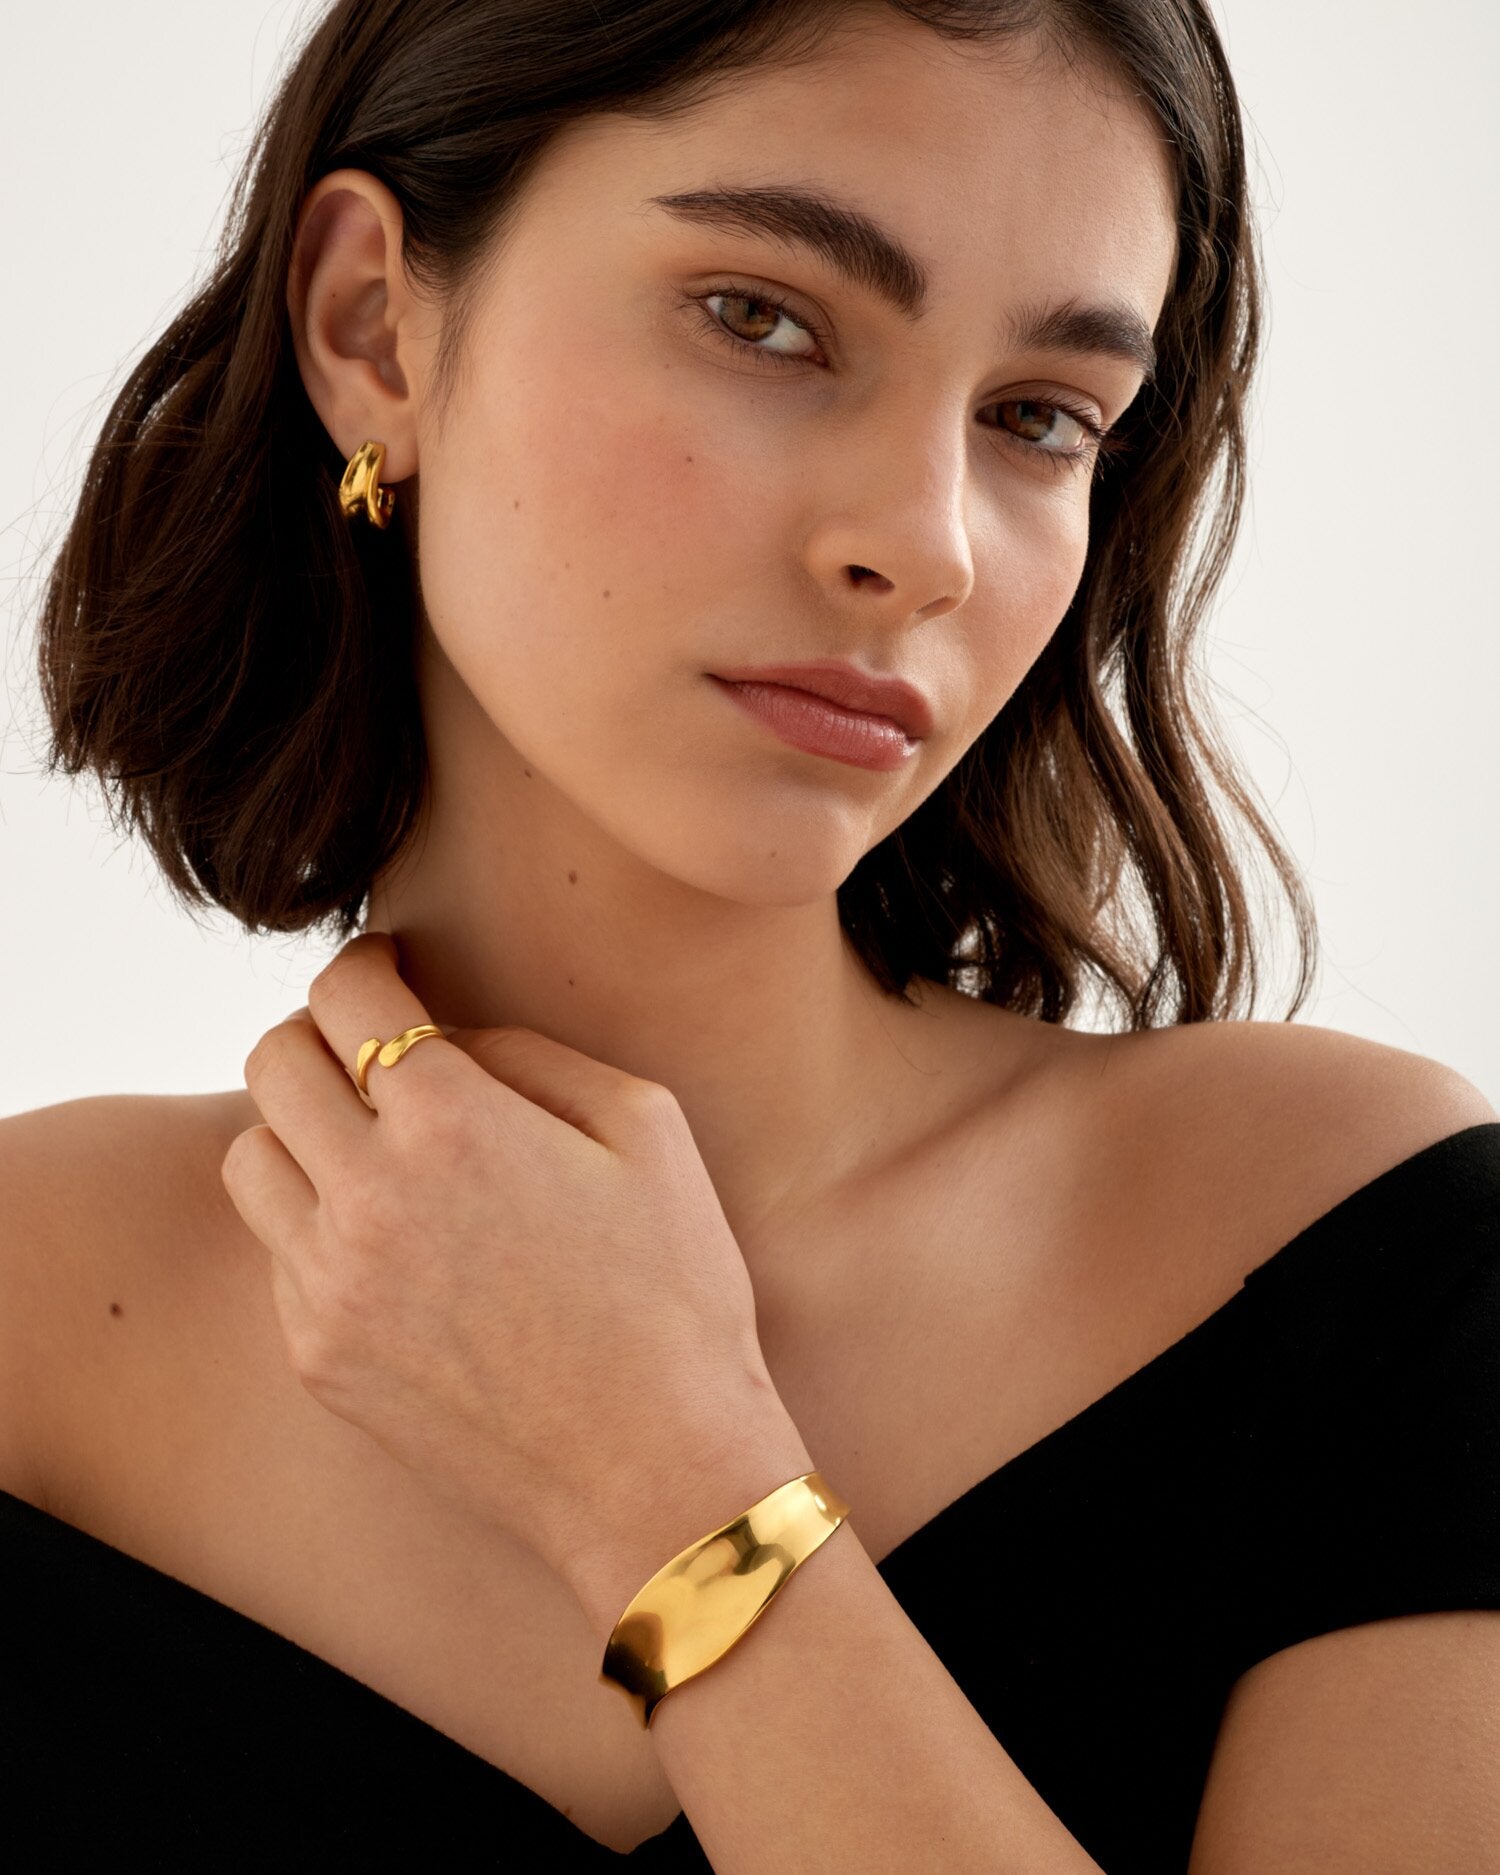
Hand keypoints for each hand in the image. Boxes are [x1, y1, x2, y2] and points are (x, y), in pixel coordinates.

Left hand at [219, 931, 783, 1600]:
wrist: (656, 1472)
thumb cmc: (675, 1293)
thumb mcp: (647, 1130)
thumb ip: (531, 1054)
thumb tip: (452, 1038)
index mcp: (451, 1121)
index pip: (345, 994)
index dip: (366, 964)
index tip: (387, 973)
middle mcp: (366, 1195)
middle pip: (272, 1063)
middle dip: (318, 1035)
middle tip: (369, 1054)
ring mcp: (329, 1285)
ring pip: (251, 1160)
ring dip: (301, 1133)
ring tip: (371, 1153)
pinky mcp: (318, 1358)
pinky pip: (280, 1258)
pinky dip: (320, 1231)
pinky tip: (397, 1251)